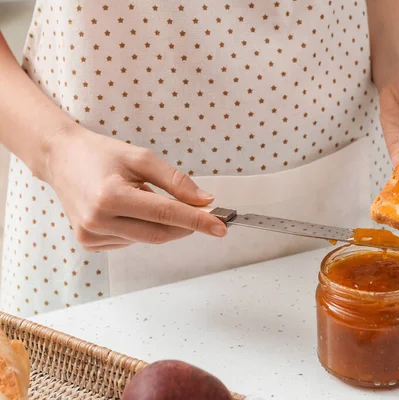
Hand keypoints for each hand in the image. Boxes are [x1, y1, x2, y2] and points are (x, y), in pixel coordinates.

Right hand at [45, 126, 226, 250]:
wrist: (61, 160)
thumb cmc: (101, 154)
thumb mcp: (141, 158)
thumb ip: (175, 181)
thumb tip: (204, 201)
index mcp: (110, 196)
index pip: (166, 214)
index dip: (197, 221)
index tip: (220, 226)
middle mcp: (98, 221)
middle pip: (160, 233)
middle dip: (186, 225)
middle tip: (202, 212)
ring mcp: (91, 235)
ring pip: (147, 238)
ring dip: (160, 223)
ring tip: (142, 196)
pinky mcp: (89, 243)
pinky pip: (131, 241)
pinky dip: (141, 228)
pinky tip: (127, 209)